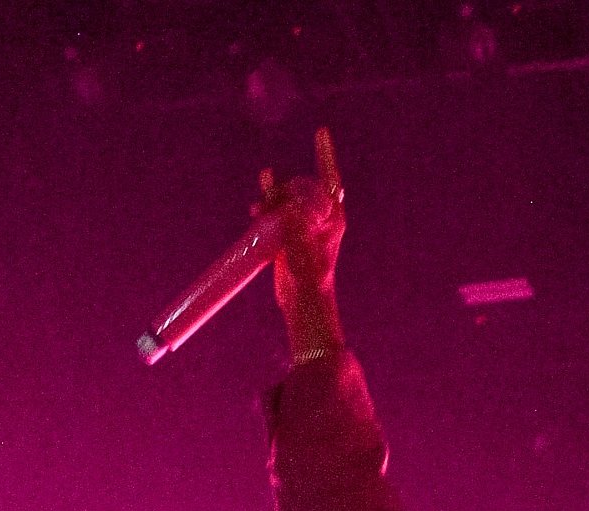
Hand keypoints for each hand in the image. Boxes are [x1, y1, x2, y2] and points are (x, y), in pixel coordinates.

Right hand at [253, 128, 346, 350]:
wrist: (303, 300)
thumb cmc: (310, 279)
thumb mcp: (304, 249)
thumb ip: (294, 226)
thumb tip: (284, 206)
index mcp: (333, 217)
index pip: (330, 179)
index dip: (325, 154)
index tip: (321, 131)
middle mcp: (321, 217)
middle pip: (301, 186)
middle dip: (286, 188)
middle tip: (272, 205)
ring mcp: (304, 224)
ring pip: (286, 198)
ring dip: (271, 198)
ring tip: (258, 211)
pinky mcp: (290, 233)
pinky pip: (275, 211)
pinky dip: (266, 206)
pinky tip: (256, 206)